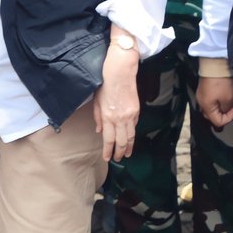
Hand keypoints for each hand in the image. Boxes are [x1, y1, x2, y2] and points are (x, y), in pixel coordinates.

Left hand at [94, 45, 140, 161]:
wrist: (120, 73)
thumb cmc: (104, 85)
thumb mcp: (96, 101)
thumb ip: (97, 117)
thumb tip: (99, 130)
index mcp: (107, 117)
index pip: (108, 139)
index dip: (108, 151)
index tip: (107, 158)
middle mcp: (119, 119)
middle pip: (121, 141)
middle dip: (120, 152)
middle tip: (119, 159)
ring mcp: (130, 115)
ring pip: (130, 136)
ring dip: (129, 147)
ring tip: (127, 154)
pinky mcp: (137, 111)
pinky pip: (134, 125)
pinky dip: (132, 133)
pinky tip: (130, 137)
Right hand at [197, 76, 232, 127]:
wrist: (213, 65)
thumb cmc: (221, 83)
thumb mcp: (228, 98)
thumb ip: (227, 109)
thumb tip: (226, 111)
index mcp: (206, 107)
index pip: (217, 121)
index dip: (228, 118)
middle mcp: (201, 103)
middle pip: (212, 116)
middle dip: (223, 114)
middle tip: (231, 107)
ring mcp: (201, 96)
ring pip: (211, 108)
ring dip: (220, 108)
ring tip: (228, 101)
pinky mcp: (202, 90)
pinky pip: (209, 101)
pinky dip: (217, 101)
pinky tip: (223, 95)